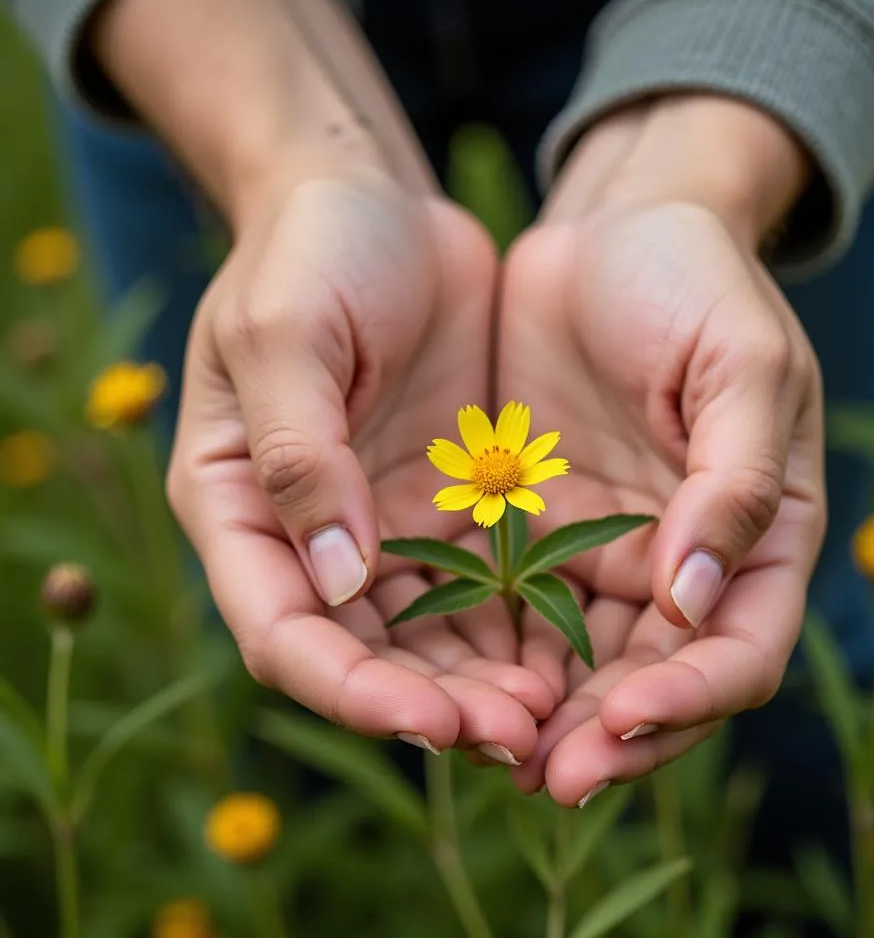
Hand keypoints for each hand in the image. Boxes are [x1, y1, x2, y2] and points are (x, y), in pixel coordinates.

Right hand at [167, 167, 553, 763]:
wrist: (374, 204)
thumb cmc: (310, 250)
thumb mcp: (288, 333)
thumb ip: (301, 456)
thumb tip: (338, 582)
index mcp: (239, 508)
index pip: (283, 634)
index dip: (352, 691)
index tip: (431, 723)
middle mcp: (305, 539)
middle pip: (362, 658)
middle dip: (434, 705)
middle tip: (518, 733)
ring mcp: (379, 530)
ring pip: (428, 641)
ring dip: (484, 684)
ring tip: (552, 714)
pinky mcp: (443, 509)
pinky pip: (481, 589)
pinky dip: (517, 630)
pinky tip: (570, 654)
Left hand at [498, 98, 825, 803]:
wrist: (614, 228)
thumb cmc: (698, 280)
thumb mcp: (740, 363)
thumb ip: (735, 480)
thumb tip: (696, 601)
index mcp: (758, 538)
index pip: (739, 651)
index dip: (690, 699)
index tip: (622, 717)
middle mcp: (682, 567)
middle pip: (653, 684)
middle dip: (604, 738)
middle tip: (545, 776)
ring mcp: (605, 557)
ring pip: (577, 668)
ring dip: (538, 718)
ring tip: (485, 749)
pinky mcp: (535, 535)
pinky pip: (512, 616)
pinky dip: (488, 657)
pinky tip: (445, 683)